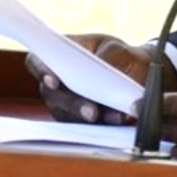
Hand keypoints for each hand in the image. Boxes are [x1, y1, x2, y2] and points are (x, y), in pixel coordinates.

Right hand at [25, 33, 157, 123]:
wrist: (139, 74)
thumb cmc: (122, 57)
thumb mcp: (118, 50)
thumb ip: (108, 59)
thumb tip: (100, 74)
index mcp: (59, 54)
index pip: (38, 61)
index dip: (41, 70)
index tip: (54, 81)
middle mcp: (56, 81)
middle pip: (52, 94)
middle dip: (72, 104)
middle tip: (92, 111)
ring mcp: (64, 102)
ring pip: (66, 114)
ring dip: (88, 118)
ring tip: (114, 116)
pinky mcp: (77, 119)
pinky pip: (82, 126)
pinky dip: (101, 124)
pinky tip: (118, 119)